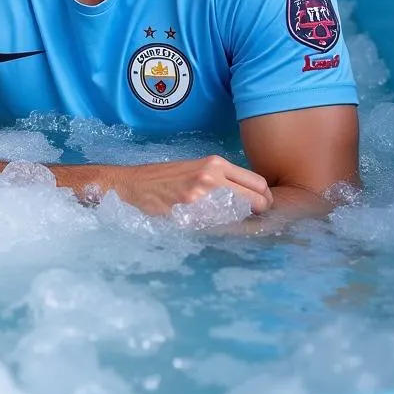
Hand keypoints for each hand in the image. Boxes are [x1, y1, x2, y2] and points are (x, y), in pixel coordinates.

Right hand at [106, 155, 271, 215]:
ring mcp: (202, 195)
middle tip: (251, 220)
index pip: (258, 183)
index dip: (263, 199)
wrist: (131, 185)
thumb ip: (220, 180)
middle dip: (260, 213)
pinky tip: (210, 228)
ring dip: (242, 223)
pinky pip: (220, 225)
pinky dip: (221, 229)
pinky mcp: (191, 212)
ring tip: (230, 225)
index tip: (257, 208)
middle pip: (259, 198)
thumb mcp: (193, 169)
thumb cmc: (161, 179)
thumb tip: (246, 198)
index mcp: (215, 164)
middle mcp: (212, 176)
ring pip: (243, 214)